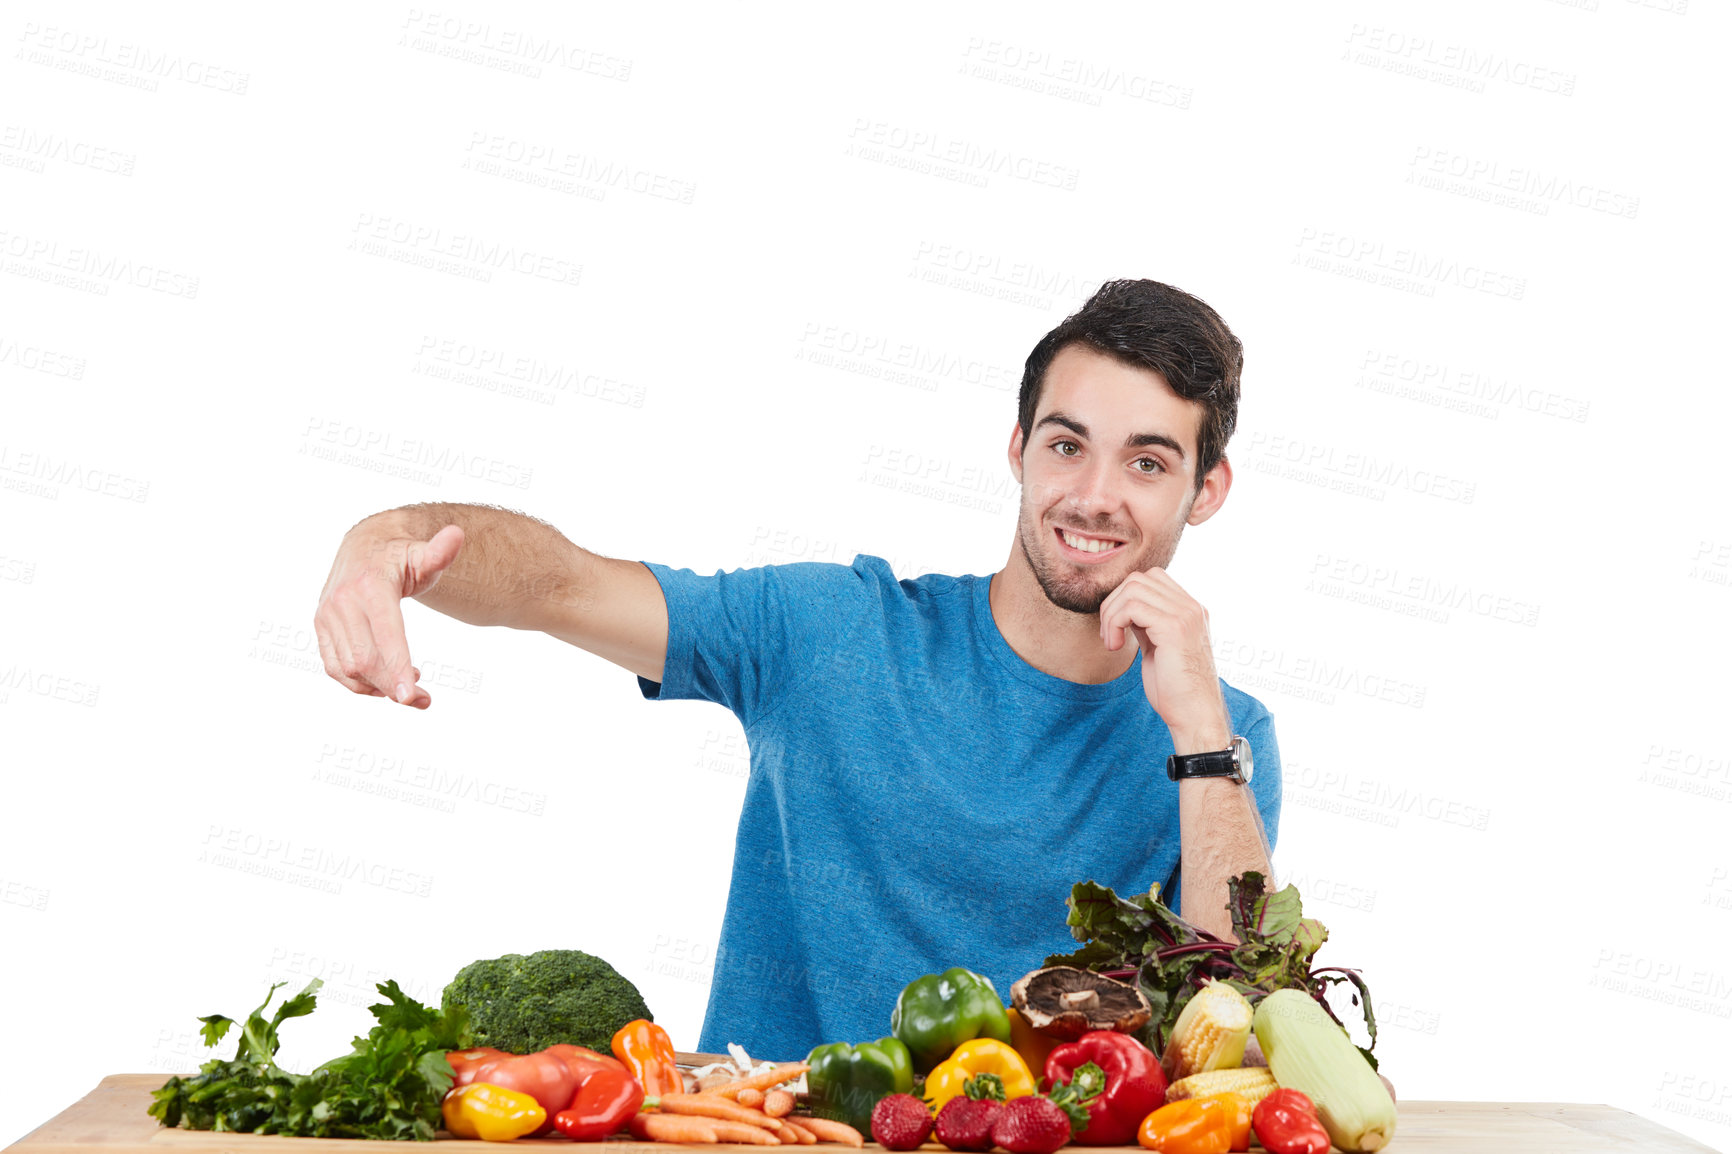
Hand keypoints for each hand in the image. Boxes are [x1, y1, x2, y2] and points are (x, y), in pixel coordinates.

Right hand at [314, 522, 464, 707]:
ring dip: (378, 688)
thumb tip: (457, 534)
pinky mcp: (321, 628)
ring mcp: (328, 616)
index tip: (410, 696)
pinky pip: (334, 667)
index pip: (384, 633)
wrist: (365, 547)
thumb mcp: (423, 554)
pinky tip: (386, 682)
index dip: (397, 666)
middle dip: (393, 685)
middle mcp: (343, 601)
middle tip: (424, 699)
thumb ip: (440, 552)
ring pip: (348, 668)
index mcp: (371, 586)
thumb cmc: (401, 556)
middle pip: (364, 659)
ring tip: (410, 687)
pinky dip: (359, 683)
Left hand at [1097, 568, 1229, 751]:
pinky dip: (1114, 623)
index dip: (1124, 598)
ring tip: (1111, 642)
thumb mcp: (1159, 648)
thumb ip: (1147, 624)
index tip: (1116, 629)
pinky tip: (1115, 647)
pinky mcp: (1174, 627)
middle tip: (1108, 635)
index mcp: (1190, 610)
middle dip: (1113, 603)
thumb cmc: (1175, 690)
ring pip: (1132, 588)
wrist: (1194, 715)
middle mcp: (1191, 607)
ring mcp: (1185, 614)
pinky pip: (1132, 606)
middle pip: (1138, 578)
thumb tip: (1124, 608)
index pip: (1150, 579)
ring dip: (1111, 614)